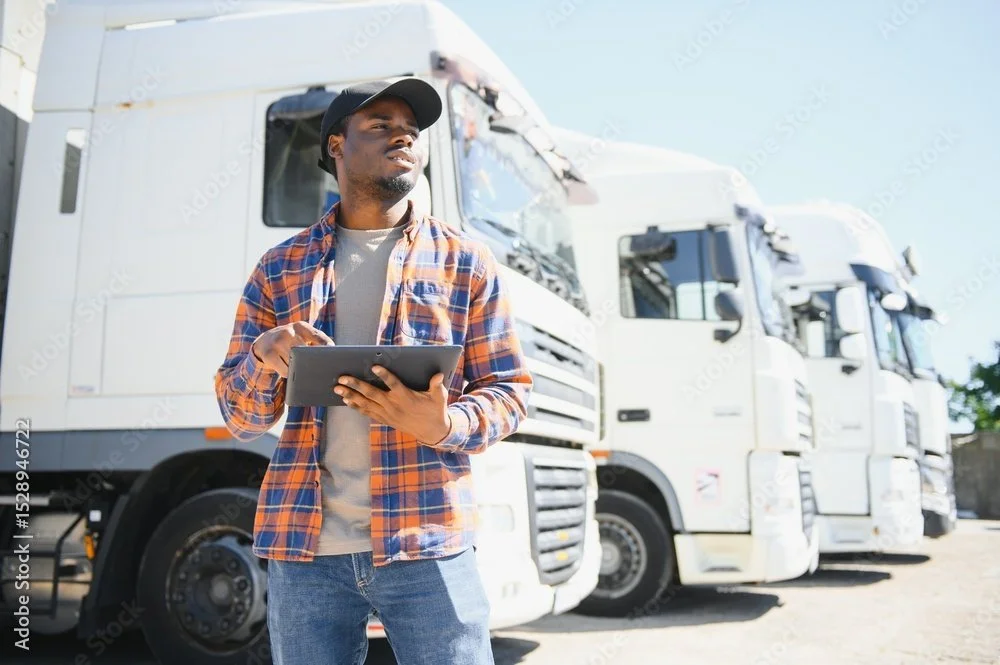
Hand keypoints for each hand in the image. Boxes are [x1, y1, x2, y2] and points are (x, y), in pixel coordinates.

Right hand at [251, 321, 333, 377]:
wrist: (263, 342)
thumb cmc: (289, 340)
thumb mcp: (301, 335)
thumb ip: (315, 341)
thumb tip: (331, 355)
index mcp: (300, 326)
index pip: (318, 336)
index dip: (326, 345)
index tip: (333, 354)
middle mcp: (288, 331)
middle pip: (306, 352)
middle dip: (313, 362)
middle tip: (318, 369)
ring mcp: (277, 342)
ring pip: (296, 363)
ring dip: (299, 369)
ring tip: (297, 366)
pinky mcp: (269, 354)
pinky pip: (285, 371)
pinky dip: (289, 373)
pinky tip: (287, 369)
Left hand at [334, 366, 450, 443]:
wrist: (431, 432)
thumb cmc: (435, 410)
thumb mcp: (439, 397)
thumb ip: (437, 385)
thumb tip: (438, 375)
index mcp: (406, 397)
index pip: (393, 383)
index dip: (384, 375)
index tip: (374, 366)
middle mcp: (393, 405)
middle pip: (371, 393)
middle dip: (356, 385)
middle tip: (342, 378)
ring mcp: (387, 414)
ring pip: (366, 404)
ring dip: (350, 396)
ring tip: (337, 389)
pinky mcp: (385, 419)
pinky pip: (368, 413)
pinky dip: (356, 407)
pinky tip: (346, 401)